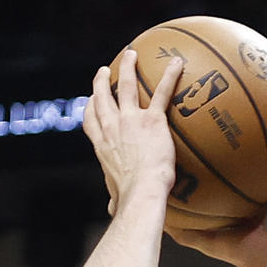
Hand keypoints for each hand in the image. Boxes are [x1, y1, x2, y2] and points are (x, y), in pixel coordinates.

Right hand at [84, 49, 183, 218]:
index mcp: (103, 146)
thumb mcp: (117, 198)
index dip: (89, 108)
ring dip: (127, 68)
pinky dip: (170, 76)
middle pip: (102, 98)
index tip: (90, 100)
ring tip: (131, 54)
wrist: (141, 193)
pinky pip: (162, 93)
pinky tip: (177, 63)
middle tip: (104, 70)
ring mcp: (130, 120)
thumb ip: (115, 199)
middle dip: (101, 82)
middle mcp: (111, 128)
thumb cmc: (130, 201)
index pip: (91, 122)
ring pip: (125, 85)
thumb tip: (113, 211)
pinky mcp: (152, 120)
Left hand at [166, 117, 266, 266]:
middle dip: (250, 120)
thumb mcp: (202, 236)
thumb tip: (154, 215)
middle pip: (255, 146)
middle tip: (241, 93)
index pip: (231, 160)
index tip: (210, 116)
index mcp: (243, 190)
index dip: (222, 139)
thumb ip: (179, 225)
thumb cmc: (239, 254)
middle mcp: (263, 182)